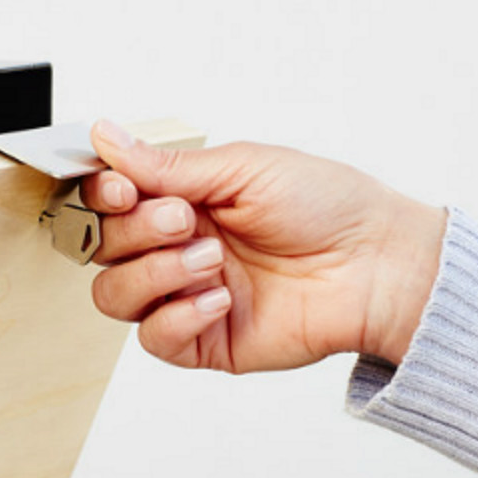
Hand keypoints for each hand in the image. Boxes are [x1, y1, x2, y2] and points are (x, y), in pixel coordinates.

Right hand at [83, 120, 445, 371]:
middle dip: (136, 230)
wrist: (376, 265)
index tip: (122, 188)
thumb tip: (106, 136)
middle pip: (103, 246)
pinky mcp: (204, 341)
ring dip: (153, 274)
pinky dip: (177, 317)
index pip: (108, 200)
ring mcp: (186, 296)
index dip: (101, 195)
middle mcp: (176, 247)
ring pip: (115, 296)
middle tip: (184, 220)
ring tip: (211, 260)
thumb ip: (169, 164)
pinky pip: (154, 339)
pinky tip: (221, 298)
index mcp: (183, 199)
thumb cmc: (328, 207)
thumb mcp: (244, 168)